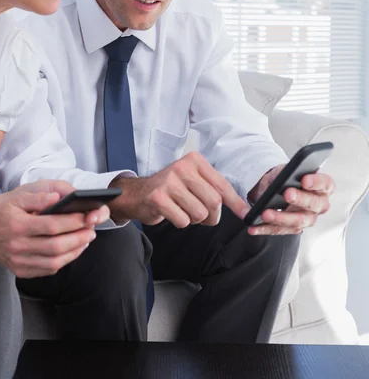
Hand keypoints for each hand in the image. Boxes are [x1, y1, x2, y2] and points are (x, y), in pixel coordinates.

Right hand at [0, 180, 109, 276]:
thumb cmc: (4, 210)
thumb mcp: (18, 196)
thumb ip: (39, 197)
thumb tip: (57, 197)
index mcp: (18, 225)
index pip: (52, 226)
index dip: (73, 222)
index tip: (87, 216)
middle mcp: (17, 246)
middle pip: (55, 247)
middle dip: (78, 239)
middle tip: (91, 230)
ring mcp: (18, 261)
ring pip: (53, 262)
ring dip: (75, 252)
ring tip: (86, 240)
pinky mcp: (20, 270)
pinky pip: (46, 270)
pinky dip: (63, 262)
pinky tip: (72, 251)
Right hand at [109, 152, 247, 228]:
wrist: (137, 193)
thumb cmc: (170, 189)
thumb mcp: (193, 181)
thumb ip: (214, 189)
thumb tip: (241, 208)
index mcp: (195, 161)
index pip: (222, 185)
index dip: (235, 202)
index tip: (246, 214)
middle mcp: (182, 167)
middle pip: (214, 201)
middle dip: (211, 216)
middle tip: (203, 217)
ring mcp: (169, 181)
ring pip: (199, 213)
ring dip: (194, 219)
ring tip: (183, 210)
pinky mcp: (158, 197)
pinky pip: (183, 220)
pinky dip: (180, 222)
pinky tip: (171, 212)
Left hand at [247, 165, 333, 235]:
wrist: (278, 187)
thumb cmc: (287, 177)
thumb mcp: (286, 169)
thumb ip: (287, 173)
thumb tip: (281, 179)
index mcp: (323, 186)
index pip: (325, 183)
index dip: (316, 182)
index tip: (304, 180)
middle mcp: (319, 204)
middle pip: (313, 204)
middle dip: (299, 199)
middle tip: (286, 194)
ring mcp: (308, 218)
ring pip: (298, 221)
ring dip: (280, 218)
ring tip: (265, 214)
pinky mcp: (294, 228)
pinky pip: (281, 230)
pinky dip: (266, 228)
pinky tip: (254, 226)